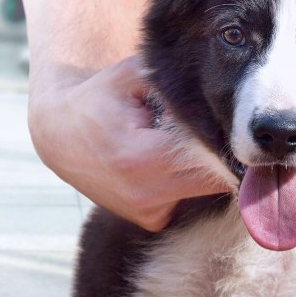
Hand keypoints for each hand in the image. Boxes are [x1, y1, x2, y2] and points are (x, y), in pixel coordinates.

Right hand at [28, 55, 230, 231]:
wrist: (60, 136)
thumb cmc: (99, 100)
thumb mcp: (131, 76)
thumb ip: (173, 82)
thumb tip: (220, 96)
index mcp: (142, 158)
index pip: (209, 154)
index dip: (225, 137)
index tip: (235, 123)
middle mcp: (146, 194)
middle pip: (214, 178)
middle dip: (223, 154)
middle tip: (228, 131)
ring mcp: (147, 212)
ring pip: (203, 190)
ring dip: (205, 168)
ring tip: (183, 141)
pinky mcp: (149, 219)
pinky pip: (187, 198)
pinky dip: (186, 180)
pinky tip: (168, 160)